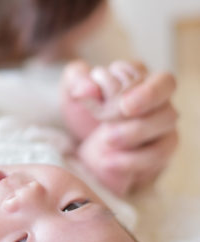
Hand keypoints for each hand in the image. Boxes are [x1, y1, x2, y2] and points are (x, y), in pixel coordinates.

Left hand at [61, 60, 177, 194]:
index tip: (124, 105)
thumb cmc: (83, 104)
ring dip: (136, 139)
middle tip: (111, 132)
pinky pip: (158, 158)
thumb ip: (77, 79)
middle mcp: (160, 103)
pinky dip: (134, 162)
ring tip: (106, 142)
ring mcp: (163, 129)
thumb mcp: (72, 88)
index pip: (162, 82)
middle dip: (141, 124)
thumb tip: (88, 88)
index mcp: (143, 79)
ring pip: (167, 137)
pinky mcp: (158, 152)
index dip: (148, 93)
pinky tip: (110, 162)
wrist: (81, 138)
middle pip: (169, 111)